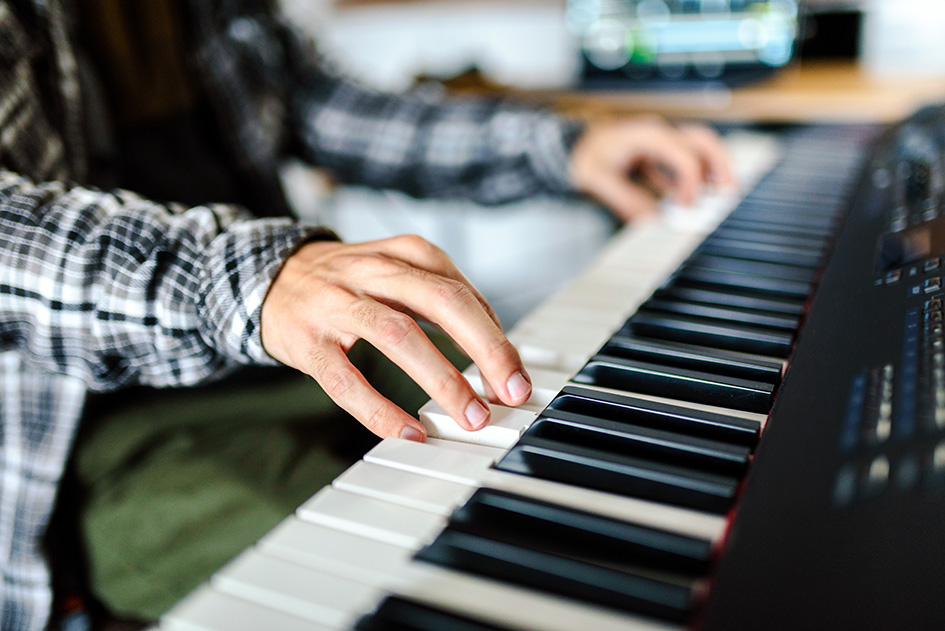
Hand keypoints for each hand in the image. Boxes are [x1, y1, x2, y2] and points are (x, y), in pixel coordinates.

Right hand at [260, 235, 531, 440]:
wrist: (269, 277)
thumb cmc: (347, 281)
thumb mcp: (397, 270)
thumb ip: (443, 298)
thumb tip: (497, 345)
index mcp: (402, 254)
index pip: (461, 291)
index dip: (496, 336)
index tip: (517, 376)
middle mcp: (372, 272)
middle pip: (441, 301)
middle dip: (485, 349)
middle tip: (511, 392)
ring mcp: (336, 305)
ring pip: (398, 335)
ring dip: (442, 379)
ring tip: (470, 415)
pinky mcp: (308, 342)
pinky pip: (347, 379)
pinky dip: (380, 409)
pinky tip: (410, 431)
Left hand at [569, 116, 735, 221]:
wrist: (569, 145)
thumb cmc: (582, 155)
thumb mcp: (596, 178)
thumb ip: (624, 199)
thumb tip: (652, 221)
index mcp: (647, 135)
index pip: (684, 154)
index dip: (691, 180)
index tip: (686, 205)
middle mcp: (658, 134)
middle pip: (702, 141)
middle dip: (720, 164)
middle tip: (730, 192)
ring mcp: (659, 142)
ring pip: (698, 148)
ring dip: (712, 169)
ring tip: (722, 194)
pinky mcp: (657, 154)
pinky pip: (683, 162)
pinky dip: (692, 179)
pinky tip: (690, 199)